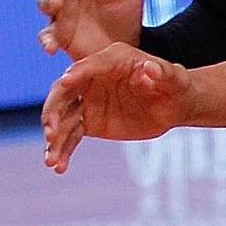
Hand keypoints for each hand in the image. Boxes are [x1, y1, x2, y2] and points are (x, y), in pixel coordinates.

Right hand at [41, 43, 196, 172]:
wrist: (174, 106)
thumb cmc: (175, 85)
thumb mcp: (174, 77)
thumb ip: (163, 72)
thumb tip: (151, 68)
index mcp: (111, 59)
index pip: (89, 65)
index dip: (77, 73)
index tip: (65, 82)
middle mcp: (91, 77)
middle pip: (64, 92)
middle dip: (54, 112)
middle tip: (50, 132)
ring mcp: (87, 100)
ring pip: (64, 118)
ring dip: (54, 138)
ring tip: (50, 160)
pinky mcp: (89, 121)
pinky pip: (71, 136)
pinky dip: (63, 150)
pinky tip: (58, 166)